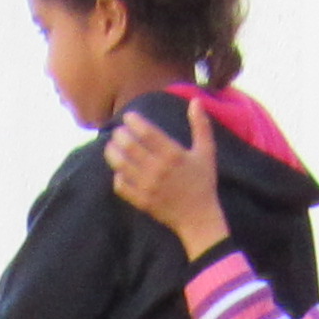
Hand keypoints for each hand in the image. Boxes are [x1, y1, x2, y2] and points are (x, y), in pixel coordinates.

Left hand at [102, 100, 229, 258]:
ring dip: (113, 152)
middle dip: (120, 134)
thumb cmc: (203, 182)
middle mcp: (158, 169)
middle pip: (129, 146)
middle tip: (118, 131)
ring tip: (112, 145)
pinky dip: (116, 175)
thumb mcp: (206, 151)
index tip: (128, 116)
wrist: (198, 217)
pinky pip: (121, 185)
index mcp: (173, 154)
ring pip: (121, 164)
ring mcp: (148, 187)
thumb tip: (196, 101)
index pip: (146, 132)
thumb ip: (200, 125)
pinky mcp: (141, 201)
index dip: (134, 121)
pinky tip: (119, 169)